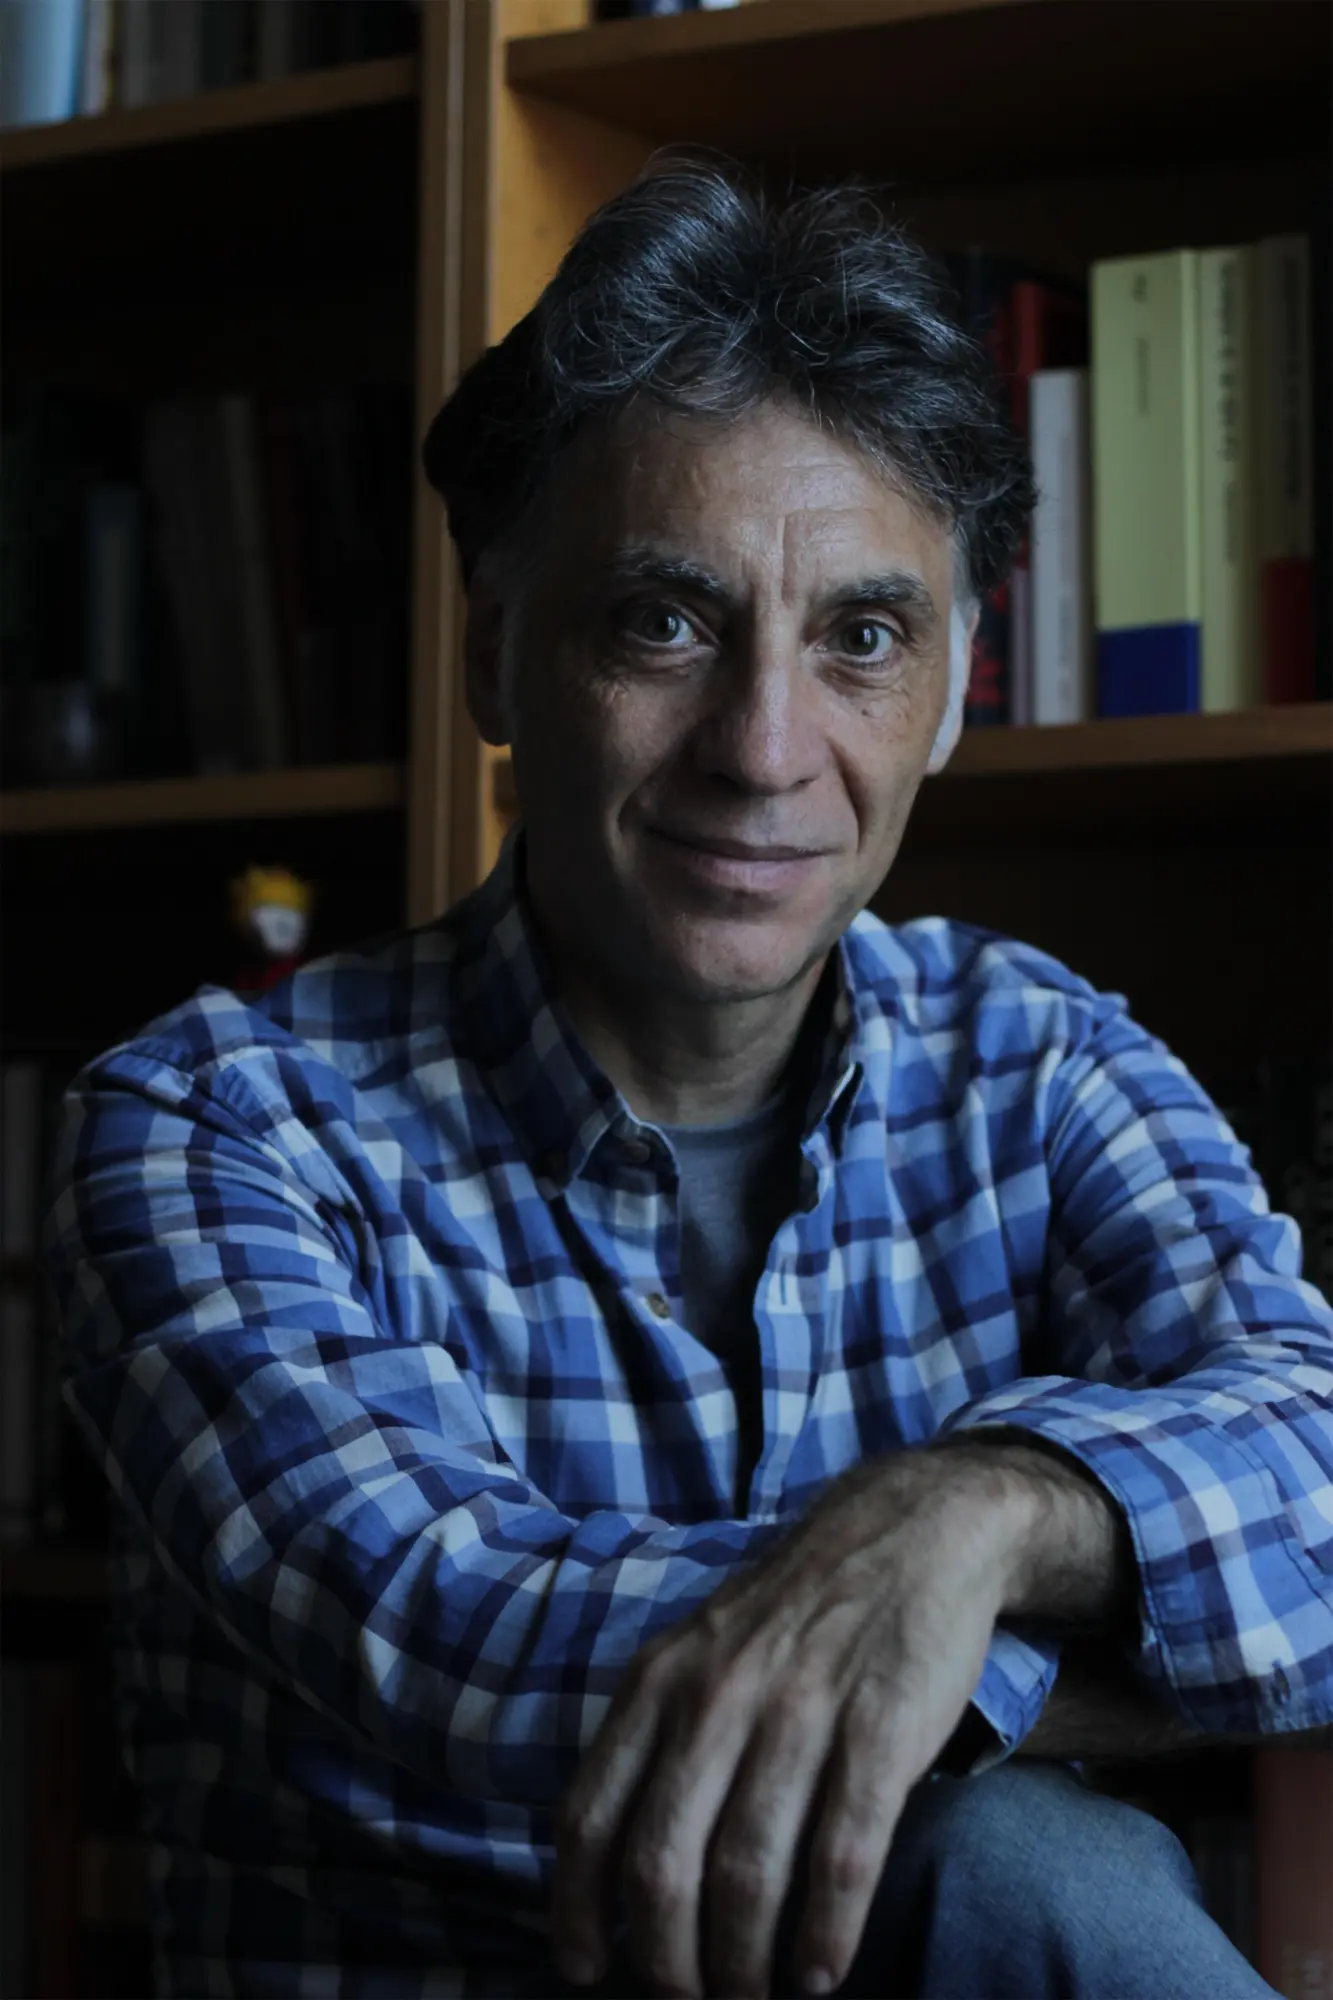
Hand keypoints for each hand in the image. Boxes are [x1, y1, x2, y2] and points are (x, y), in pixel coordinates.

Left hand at [550, 1447, 1024, 1999]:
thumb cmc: (792, 1611)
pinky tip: (820, 1973)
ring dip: (745, 1964)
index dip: (579, 1908)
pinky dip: (824, 1934)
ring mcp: (800, 1713)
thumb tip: (613, 1858)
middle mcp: (717, 1698)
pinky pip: (841, 1857)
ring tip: (755, 1997)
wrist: (906, 1532)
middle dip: (668, 1962)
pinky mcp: (881, 1731)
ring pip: (747, 1875)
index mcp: (660, 1681)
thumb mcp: (698, 1649)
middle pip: (662, 1866)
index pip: (591, 1815)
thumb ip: (656, 1734)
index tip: (586, 1968)